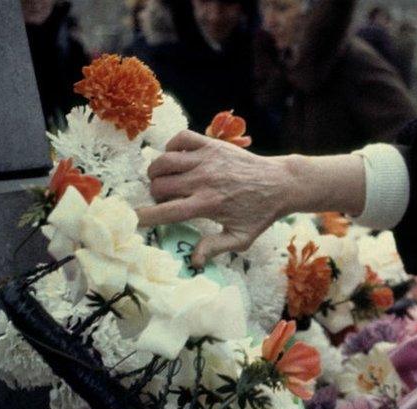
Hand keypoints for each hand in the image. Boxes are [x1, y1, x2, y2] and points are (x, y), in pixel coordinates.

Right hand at [138, 130, 365, 267]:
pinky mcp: (213, 144)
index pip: (166, 211)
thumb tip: (194, 261)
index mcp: (207, 205)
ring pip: (164, 161)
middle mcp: (203, 180)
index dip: (145, 216)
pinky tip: (178, 159)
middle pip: (159, 185)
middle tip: (165, 199)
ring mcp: (207, 159)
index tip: (135, 219)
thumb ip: (215, 247)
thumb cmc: (260, 213)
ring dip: (158, 172)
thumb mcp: (241, 238)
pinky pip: (181, 139)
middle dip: (155, 194)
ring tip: (165, 180)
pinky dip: (172, 147)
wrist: (280, 184)